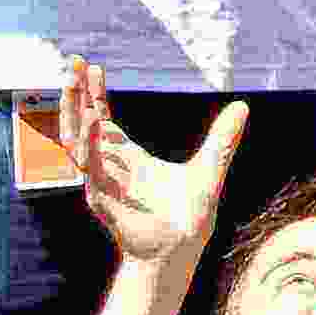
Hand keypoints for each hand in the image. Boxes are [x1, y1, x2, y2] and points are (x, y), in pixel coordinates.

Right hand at [51, 75, 250, 277]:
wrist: (178, 252)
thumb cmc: (188, 216)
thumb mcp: (210, 168)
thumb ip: (223, 139)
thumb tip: (243, 106)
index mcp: (125, 155)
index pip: (101, 117)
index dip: (93, 92)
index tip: (90, 65)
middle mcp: (108, 165)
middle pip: (81, 122)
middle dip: (73, 93)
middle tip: (72, 61)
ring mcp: (100, 180)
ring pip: (75, 140)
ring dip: (74, 111)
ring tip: (75, 82)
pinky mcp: (101, 196)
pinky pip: (91, 165)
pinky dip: (91, 141)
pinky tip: (96, 118)